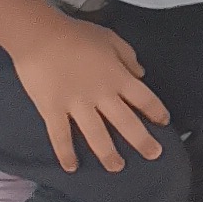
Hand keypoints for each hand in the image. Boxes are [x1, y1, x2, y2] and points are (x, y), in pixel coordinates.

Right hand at [9, 17, 166, 174]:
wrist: (39, 35)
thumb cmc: (76, 34)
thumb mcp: (110, 38)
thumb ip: (128, 56)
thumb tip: (141, 74)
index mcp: (117, 76)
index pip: (144, 98)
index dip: (156, 111)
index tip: (163, 121)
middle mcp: (101, 95)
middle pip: (126, 123)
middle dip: (142, 141)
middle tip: (154, 154)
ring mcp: (77, 106)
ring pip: (97, 136)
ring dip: (108, 154)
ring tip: (117, 168)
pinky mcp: (53, 111)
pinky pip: (61, 137)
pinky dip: (66, 153)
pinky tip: (71, 167)